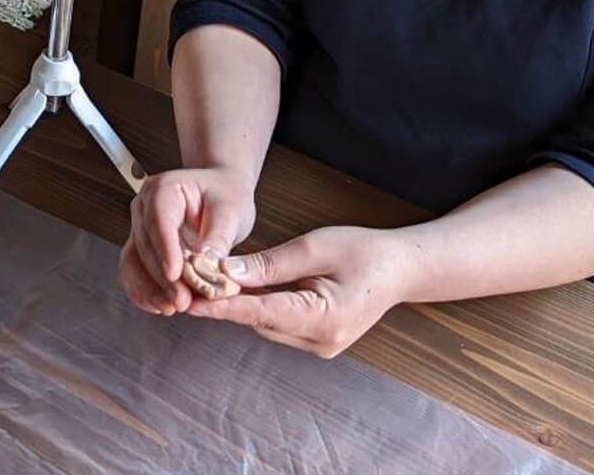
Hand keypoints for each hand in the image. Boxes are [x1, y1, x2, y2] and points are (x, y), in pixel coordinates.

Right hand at [120, 166, 255, 315]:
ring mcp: (141, 228)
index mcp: (165, 189)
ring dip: (150, 288)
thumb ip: (219, 235)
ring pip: (134, 261)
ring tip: (172, 307)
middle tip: (183, 300)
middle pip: (146, 244)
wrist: (221, 193)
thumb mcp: (231, 210)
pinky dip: (145, 291)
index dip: (164, 247)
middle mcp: (145, 207)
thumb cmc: (224, 195)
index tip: (175, 273)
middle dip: (162, 277)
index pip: (159, 218)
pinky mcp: (143, 249)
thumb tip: (209, 262)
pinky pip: (135, 272)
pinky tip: (160, 305)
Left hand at [186, 226, 415, 357]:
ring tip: (210, 281)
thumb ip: (270, 264)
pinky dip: (261, 307)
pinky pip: (279, 324)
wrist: (402, 268)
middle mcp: (321, 342)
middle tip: (192, 281)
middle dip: (227, 301)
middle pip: (261, 321)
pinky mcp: (318, 341)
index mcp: (325, 319)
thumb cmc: (364, 251)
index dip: (224, 306)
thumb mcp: (315, 247)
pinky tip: (243, 288)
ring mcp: (321, 346)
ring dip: (243, 304)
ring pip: (267, 324)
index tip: (192, 301)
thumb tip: (227, 271)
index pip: (262, 313)